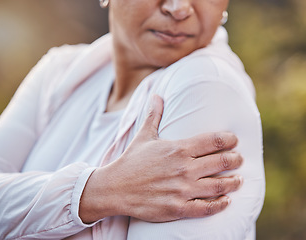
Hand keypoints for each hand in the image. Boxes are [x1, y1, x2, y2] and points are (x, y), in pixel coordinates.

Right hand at [79, 95, 242, 222]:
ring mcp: (182, 190)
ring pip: (219, 186)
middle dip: (235, 160)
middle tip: (239, 159)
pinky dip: (220, 204)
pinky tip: (226, 201)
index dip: (229, 139)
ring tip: (239, 180)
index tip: (234, 140)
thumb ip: (153, 115)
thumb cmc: (131, 161)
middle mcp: (184, 168)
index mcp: (178, 149)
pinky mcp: (178, 208)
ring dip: (233, 182)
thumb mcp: (143, 136)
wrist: (115, 188)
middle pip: (222, 162)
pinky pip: (207, 208)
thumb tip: (156, 95)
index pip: (214, 141)